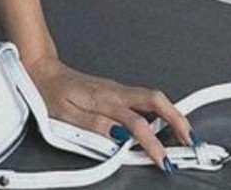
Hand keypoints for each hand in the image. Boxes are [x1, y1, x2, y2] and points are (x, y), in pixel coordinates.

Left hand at [24, 50, 194, 171]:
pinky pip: (142, 99)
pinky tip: (163, 123)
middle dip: (177, 119)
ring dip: (171, 114)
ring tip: (184, 134)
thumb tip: (118, 139)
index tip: (163, 161)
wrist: (41, 69)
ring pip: (151, 98)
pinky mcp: (114, 90)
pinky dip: (158, 110)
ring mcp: (116, 89)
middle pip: (155, 100)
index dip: (153, 144)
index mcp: (103, 99)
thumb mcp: (66, 116)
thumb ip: (94, 128)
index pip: (136, 124)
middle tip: (190, 140)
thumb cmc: (50, 93)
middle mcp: (114, 91)